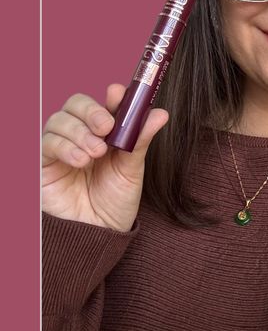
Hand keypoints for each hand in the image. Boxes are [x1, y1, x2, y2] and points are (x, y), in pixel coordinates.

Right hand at [41, 84, 168, 231]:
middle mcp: (81, 135)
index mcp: (105, 133)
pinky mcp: (43, 164)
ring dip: (79, 132)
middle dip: (92, 110)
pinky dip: (65, 147)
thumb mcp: (132, 169)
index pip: (103, 103)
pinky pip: (47, 143)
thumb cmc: (115, 202)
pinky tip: (81, 161)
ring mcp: (61, 148)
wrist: (98, 235)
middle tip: (107, 126)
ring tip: (97, 153)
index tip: (119, 95)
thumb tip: (161, 113)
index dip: (111, 96)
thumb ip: (141, 140)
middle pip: (76, 104)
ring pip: (59, 120)